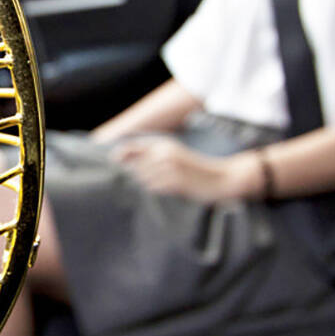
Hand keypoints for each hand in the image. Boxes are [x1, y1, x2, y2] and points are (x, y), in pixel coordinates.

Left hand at [110, 137, 262, 202]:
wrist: (221, 179)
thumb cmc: (195, 170)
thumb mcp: (174, 157)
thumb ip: (153, 158)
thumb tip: (126, 165)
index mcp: (163, 145)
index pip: (131, 148)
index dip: (120, 155)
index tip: (113, 162)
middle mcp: (164, 153)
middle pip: (135, 167)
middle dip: (136, 175)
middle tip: (153, 181)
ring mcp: (169, 167)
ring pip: (143, 178)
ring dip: (148, 184)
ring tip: (165, 185)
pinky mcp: (175, 181)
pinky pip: (155, 188)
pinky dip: (158, 190)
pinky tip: (171, 189)